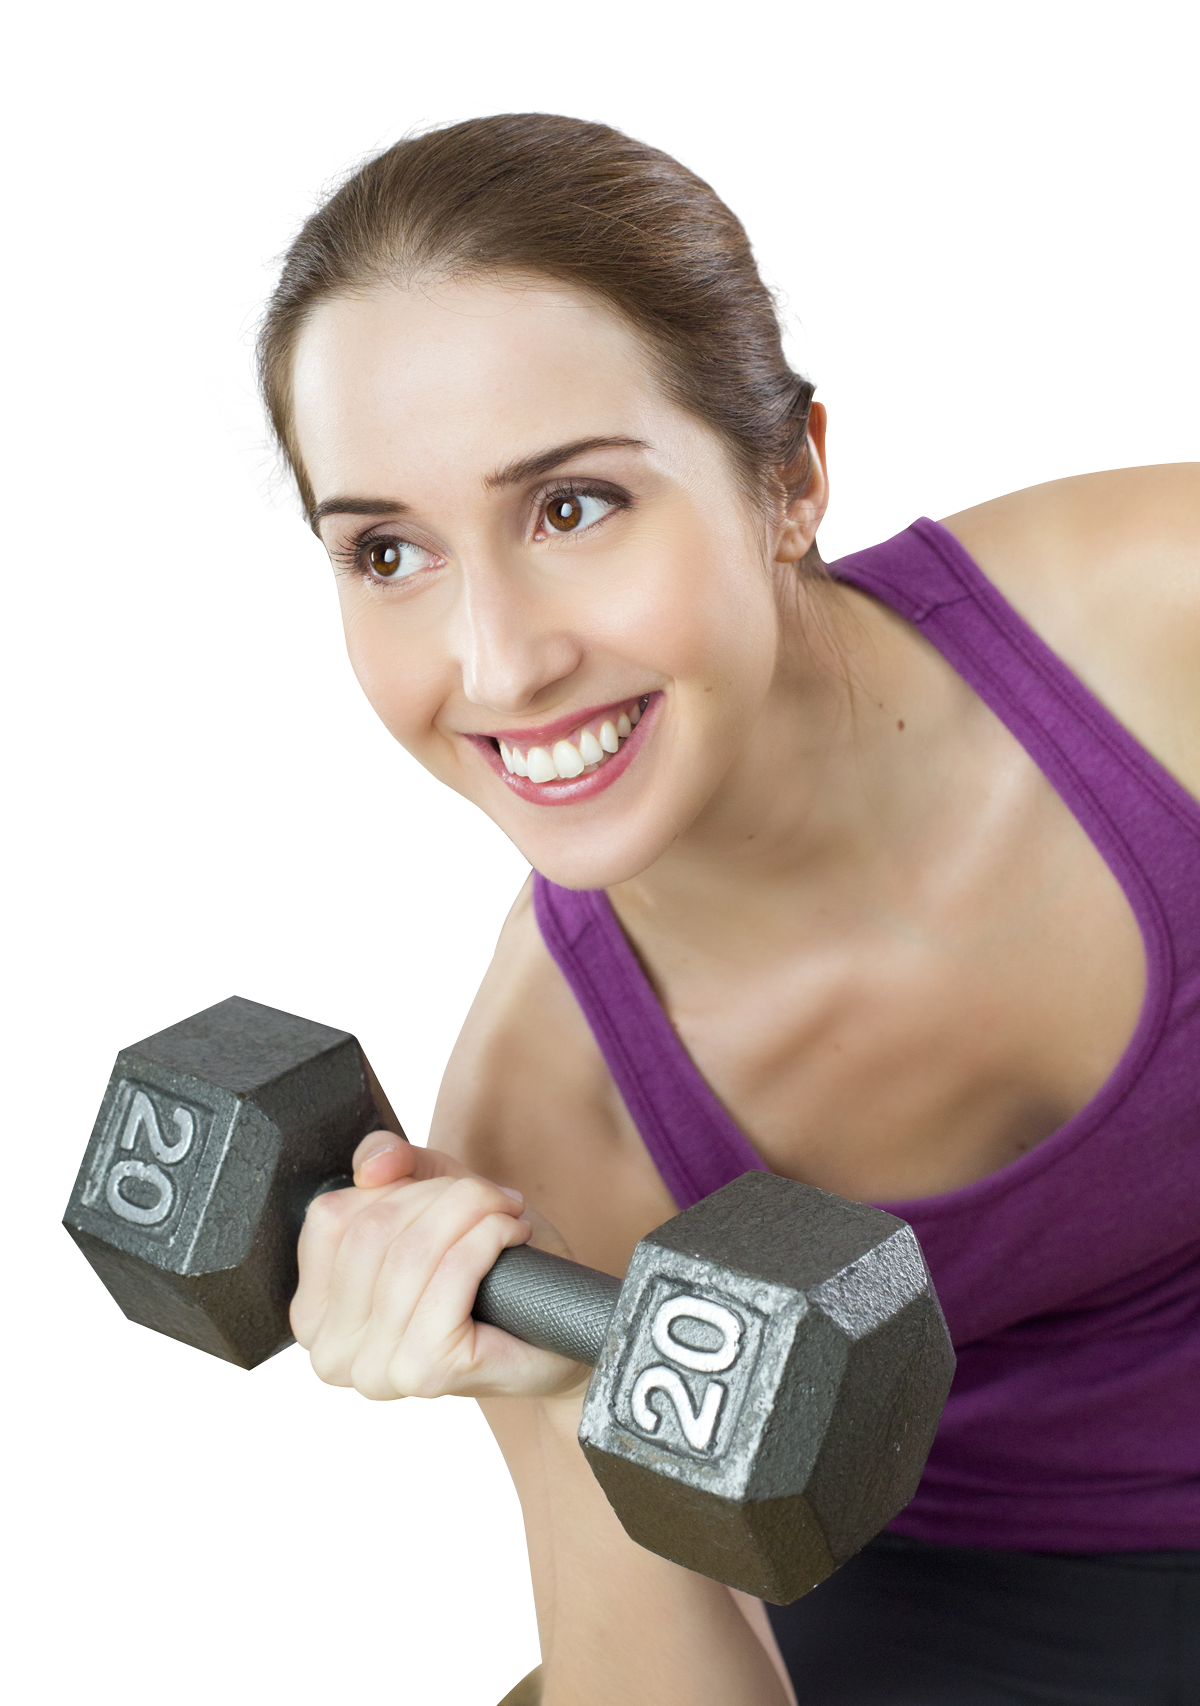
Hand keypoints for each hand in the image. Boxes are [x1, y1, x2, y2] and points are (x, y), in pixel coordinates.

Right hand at [290, 1135, 589, 1402]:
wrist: (549, 1335)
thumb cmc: (488, 1271)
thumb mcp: (433, 1199)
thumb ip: (394, 1165)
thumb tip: (373, 1165)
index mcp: (314, 1312)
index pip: (330, 1216)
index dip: (394, 1184)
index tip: (445, 1186)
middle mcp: (330, 1351)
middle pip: (373, 1229)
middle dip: (442, 1195)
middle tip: (491, 1195)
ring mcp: (373, 1369)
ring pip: (413, 1249)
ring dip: (472, 1210)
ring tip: (506, 1211)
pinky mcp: (424, 1371)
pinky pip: (452, 1273)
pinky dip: (488, 1237)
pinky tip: (512, 1234)